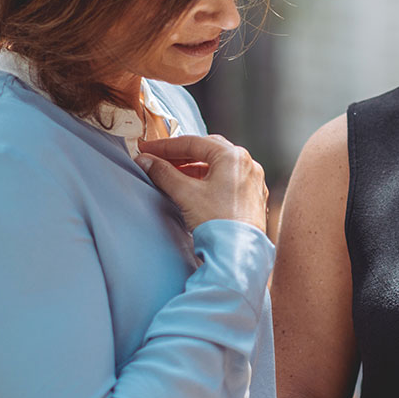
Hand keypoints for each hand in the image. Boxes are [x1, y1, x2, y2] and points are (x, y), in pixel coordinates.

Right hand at [136, 135, 267, 231]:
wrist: (238, 254)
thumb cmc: (217, 222)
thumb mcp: (185, 194)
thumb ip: (163, 173)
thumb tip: (145, 160)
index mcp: (233, 156)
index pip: (193, 143)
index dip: (165, 146)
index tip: (147, 149)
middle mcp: (247, 164)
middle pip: (207, 150)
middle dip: (180, 155)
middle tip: (158, 159)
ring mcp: (252, 181)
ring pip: (217, 166)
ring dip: (193, 168)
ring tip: (171, 175)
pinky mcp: (252, 198)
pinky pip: (227, 180)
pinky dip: (207, 180)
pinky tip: (192, 189)